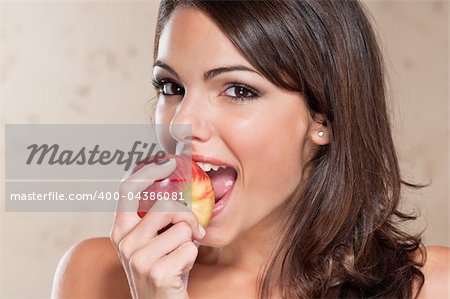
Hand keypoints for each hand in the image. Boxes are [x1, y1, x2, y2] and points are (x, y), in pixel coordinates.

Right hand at [110, 159, 205, 298]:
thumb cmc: (161, 270)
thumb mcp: (150, 243)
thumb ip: (155, 220)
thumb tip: (178, 190)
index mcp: (121, 230)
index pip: (127, 190)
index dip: (147, 172)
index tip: (166, 162)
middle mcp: (125, 243)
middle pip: (166, 206)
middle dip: (187, 217)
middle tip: (194, 232)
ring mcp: (139, 259)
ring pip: (182, 228)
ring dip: (189, 242)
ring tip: (178, 257)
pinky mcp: (158, 273)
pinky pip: (190, 249)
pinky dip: (192, 259)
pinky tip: (180, 272)